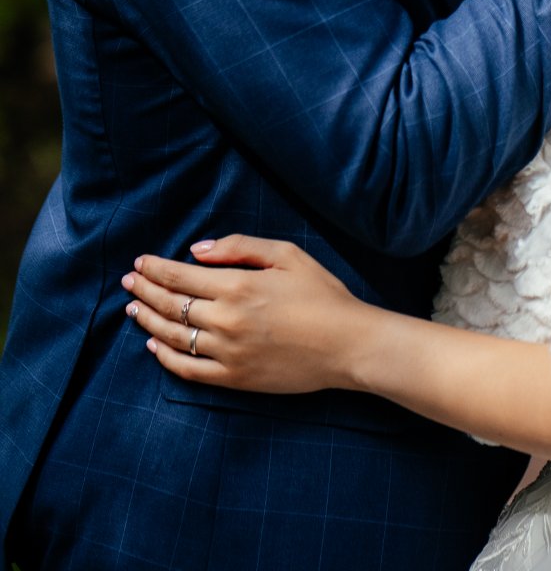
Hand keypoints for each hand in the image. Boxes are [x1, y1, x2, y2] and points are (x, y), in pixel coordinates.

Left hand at [121, 236, 365, 394]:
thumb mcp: (287, 255)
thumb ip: (240, 247)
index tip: (140, 262)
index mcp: (238, 286)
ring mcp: (226, 352)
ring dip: (147, 320)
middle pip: (171, 304)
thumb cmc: (322, 294)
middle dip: (145, 290)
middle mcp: (225, 320)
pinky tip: (154, 344)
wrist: (346, 345)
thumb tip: (198, 250)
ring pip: (172, 336)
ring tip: (133, 309)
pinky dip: (165, 357)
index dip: (156, 268)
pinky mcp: (233, 378)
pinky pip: (187, 369)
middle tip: (128, 282)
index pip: (181, 276)